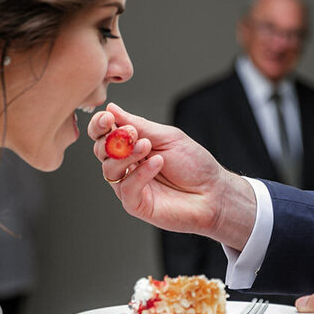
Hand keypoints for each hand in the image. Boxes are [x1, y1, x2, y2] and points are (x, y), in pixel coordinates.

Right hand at [88, 103, 255, 248]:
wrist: (213, 192)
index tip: (107, 118)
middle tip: (131, 133)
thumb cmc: (194, 164)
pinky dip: (140, 173)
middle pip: (100, 151)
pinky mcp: (136, 204)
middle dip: (110, 139)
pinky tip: (157, 163)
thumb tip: (111, 108)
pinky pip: (126, 188)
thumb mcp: (168, 137)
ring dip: (126, 155)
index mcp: (132, 145)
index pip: (104, 134)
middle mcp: (127, 165)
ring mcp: (130, 185)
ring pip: (109, 170)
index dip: (100, 125)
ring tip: (148, 146)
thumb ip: (138, 125)